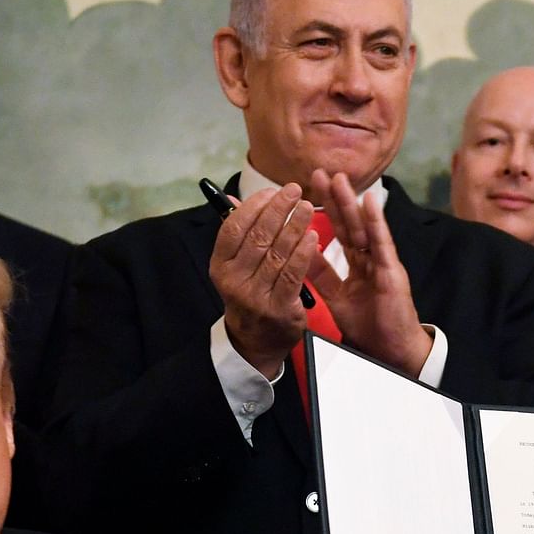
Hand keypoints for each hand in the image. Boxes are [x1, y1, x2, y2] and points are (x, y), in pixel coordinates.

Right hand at [211, 184, 319, 378]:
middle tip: (295, 190)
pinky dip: (303, 252)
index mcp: (220, 265)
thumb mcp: (236, 266)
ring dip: (294, 226)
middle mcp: (233, 280)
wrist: (256, 342)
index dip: (253, 206)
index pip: (233, 227)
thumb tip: (233, 198)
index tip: (272, 191)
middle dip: (278, 209)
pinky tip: (313, 235)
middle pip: (257, 236)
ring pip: (277, 252)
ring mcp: (255, 295)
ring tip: (307, 207)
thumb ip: (237, 233)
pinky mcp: (277, 307)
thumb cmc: (249, 294)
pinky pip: (292, 273)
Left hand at [308, 170, 431, 376]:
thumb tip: (301, 255)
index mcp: (357, 265)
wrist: (390, 351)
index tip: (306, 192)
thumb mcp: (337, 298)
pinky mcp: (392, 270)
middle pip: (349, 223)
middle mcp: (370, 259)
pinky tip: (370, 201)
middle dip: (333, 198)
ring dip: (351, 202)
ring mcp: (382, 262)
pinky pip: (382, 242)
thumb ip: (322, 276)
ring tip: (338, 178)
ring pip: (364, 227)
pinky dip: (376, 221)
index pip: (338, 233)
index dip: (323, 213)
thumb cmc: (369, 328)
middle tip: (317, 174)